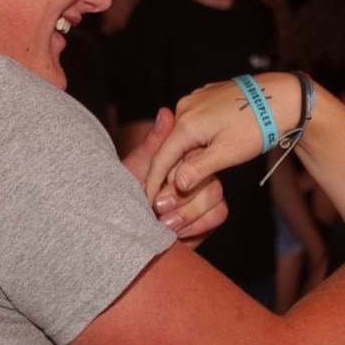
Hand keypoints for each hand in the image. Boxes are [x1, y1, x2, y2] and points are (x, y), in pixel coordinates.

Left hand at [126, 103, 232, 240]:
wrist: (127, 231)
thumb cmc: (126, 198)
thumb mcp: (136, 168)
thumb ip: (154, 143)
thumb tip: (165, 112)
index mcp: (179, 157)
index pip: (191, 153)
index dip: (176, 170)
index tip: (154, 188)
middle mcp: (195, 171)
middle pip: (207, 174)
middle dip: (182, 195)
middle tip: (158, 207)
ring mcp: (204, 193)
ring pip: (215, 194)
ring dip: (189, 211)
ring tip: (165, 224)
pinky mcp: (210, 216)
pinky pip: (218, 214)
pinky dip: (199, 224)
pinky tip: (178, 232)